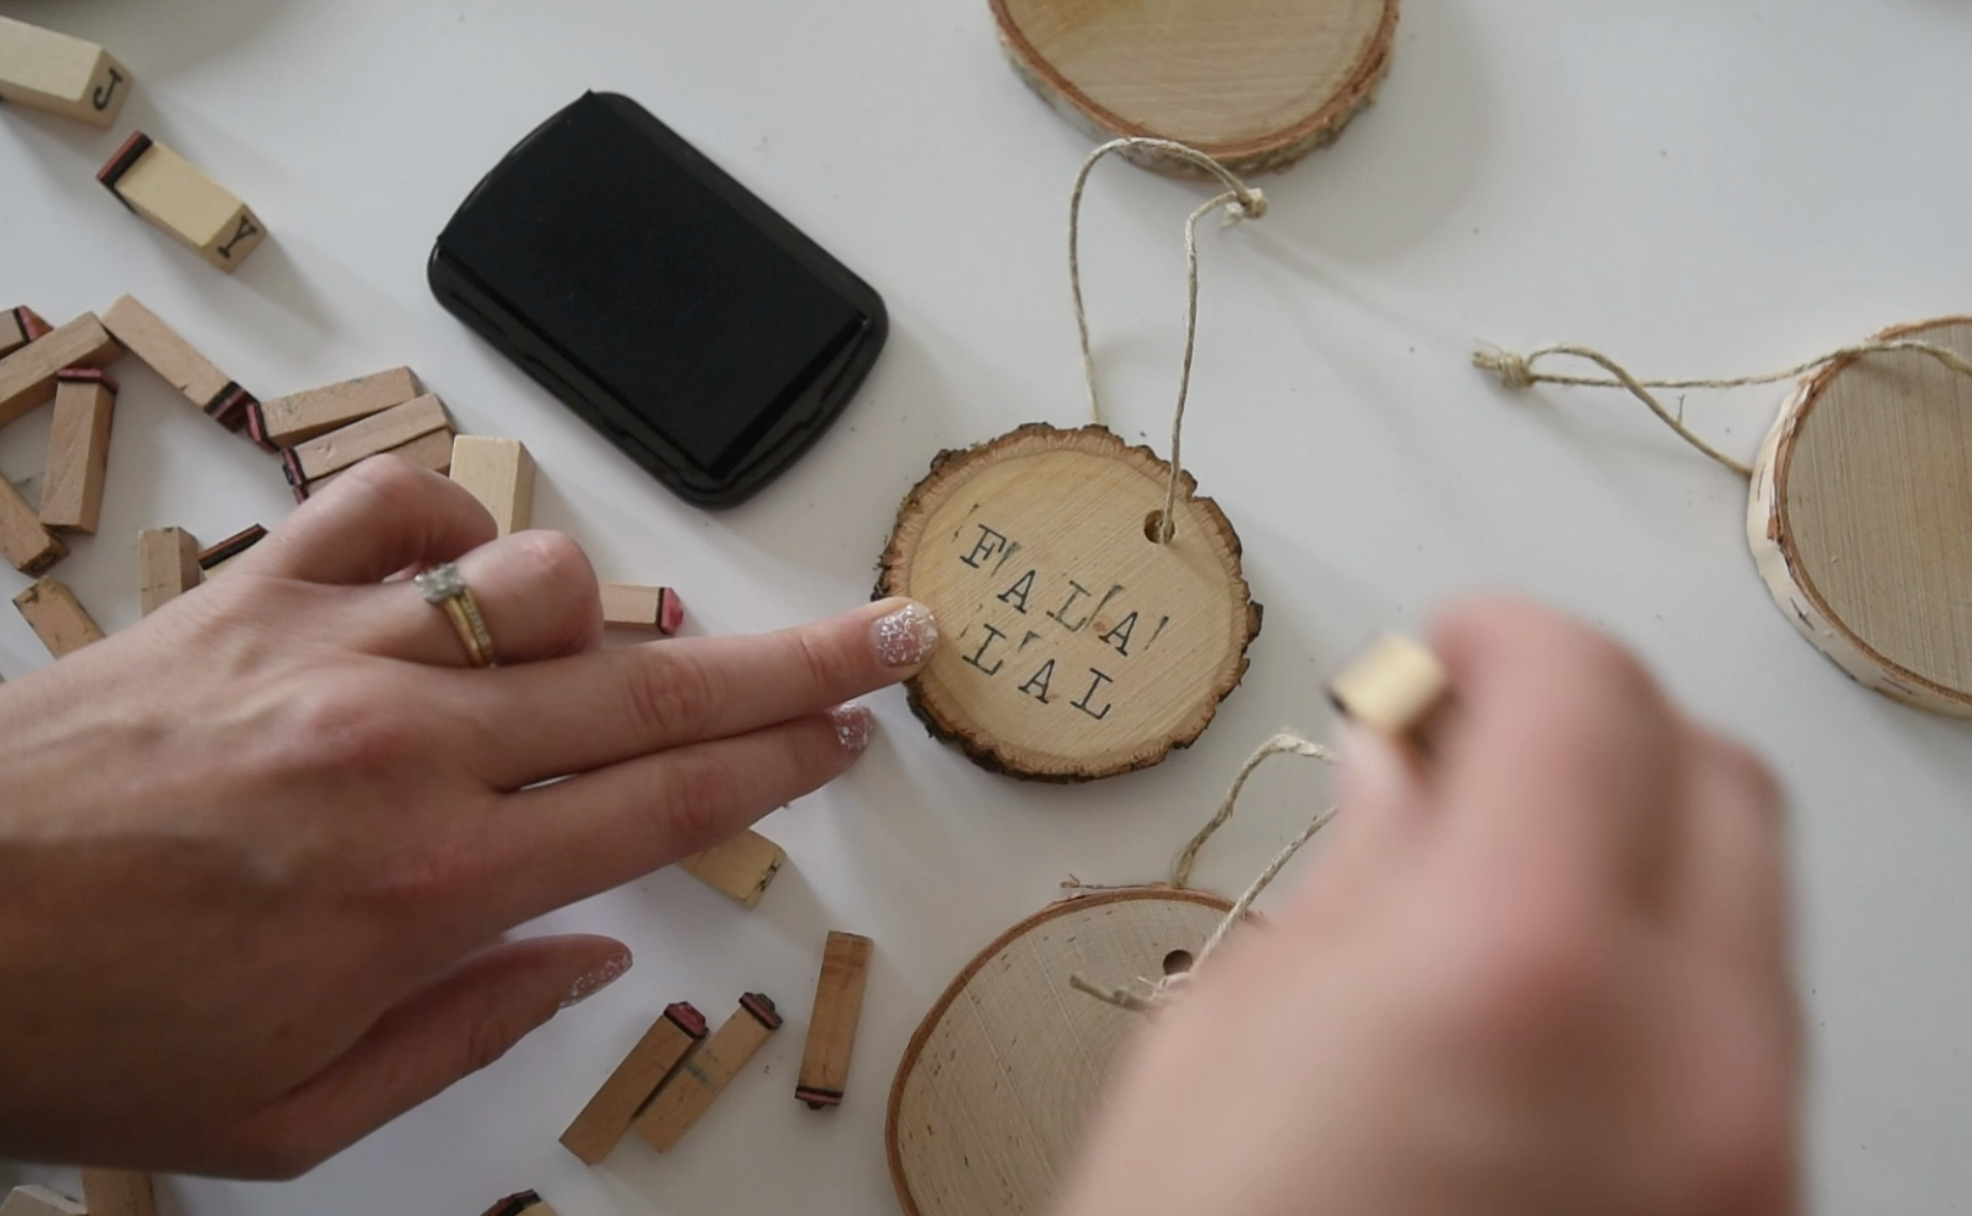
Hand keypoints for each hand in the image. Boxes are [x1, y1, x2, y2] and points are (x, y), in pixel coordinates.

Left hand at [0, 458, 939, 1175]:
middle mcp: (409, 752)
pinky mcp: (250, 597)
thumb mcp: (298, 1115)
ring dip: (619, 609)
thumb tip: (591, 954)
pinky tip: (470, 556)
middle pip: (654, 689)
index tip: (850, 734)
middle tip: (888, 632)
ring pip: (545, 584)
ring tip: (636, 643)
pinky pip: (388, 504)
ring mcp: (332, 654)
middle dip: (796, 663)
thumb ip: (472, 1026)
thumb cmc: (96, 1038)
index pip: (665, 806)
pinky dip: (452, 511)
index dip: (779, 764)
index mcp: (436, 889)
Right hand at [1058, 600, 1797, 1215]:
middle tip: (1473, 741)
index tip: (1447, 654)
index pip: (1584, 695)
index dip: (1501, 638)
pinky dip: (1652, 968)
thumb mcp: (1236, 1030)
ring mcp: (1742, 1162)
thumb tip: (1412, 767)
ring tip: (1488, 878)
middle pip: (1714, 778)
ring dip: (1630, 846)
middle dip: (1593, 724)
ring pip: (1745, 906)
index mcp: (1518, 973)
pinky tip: (1532, 994)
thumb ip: (1359, 869)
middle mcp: (1682, 1063)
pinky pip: (1737, 1031)